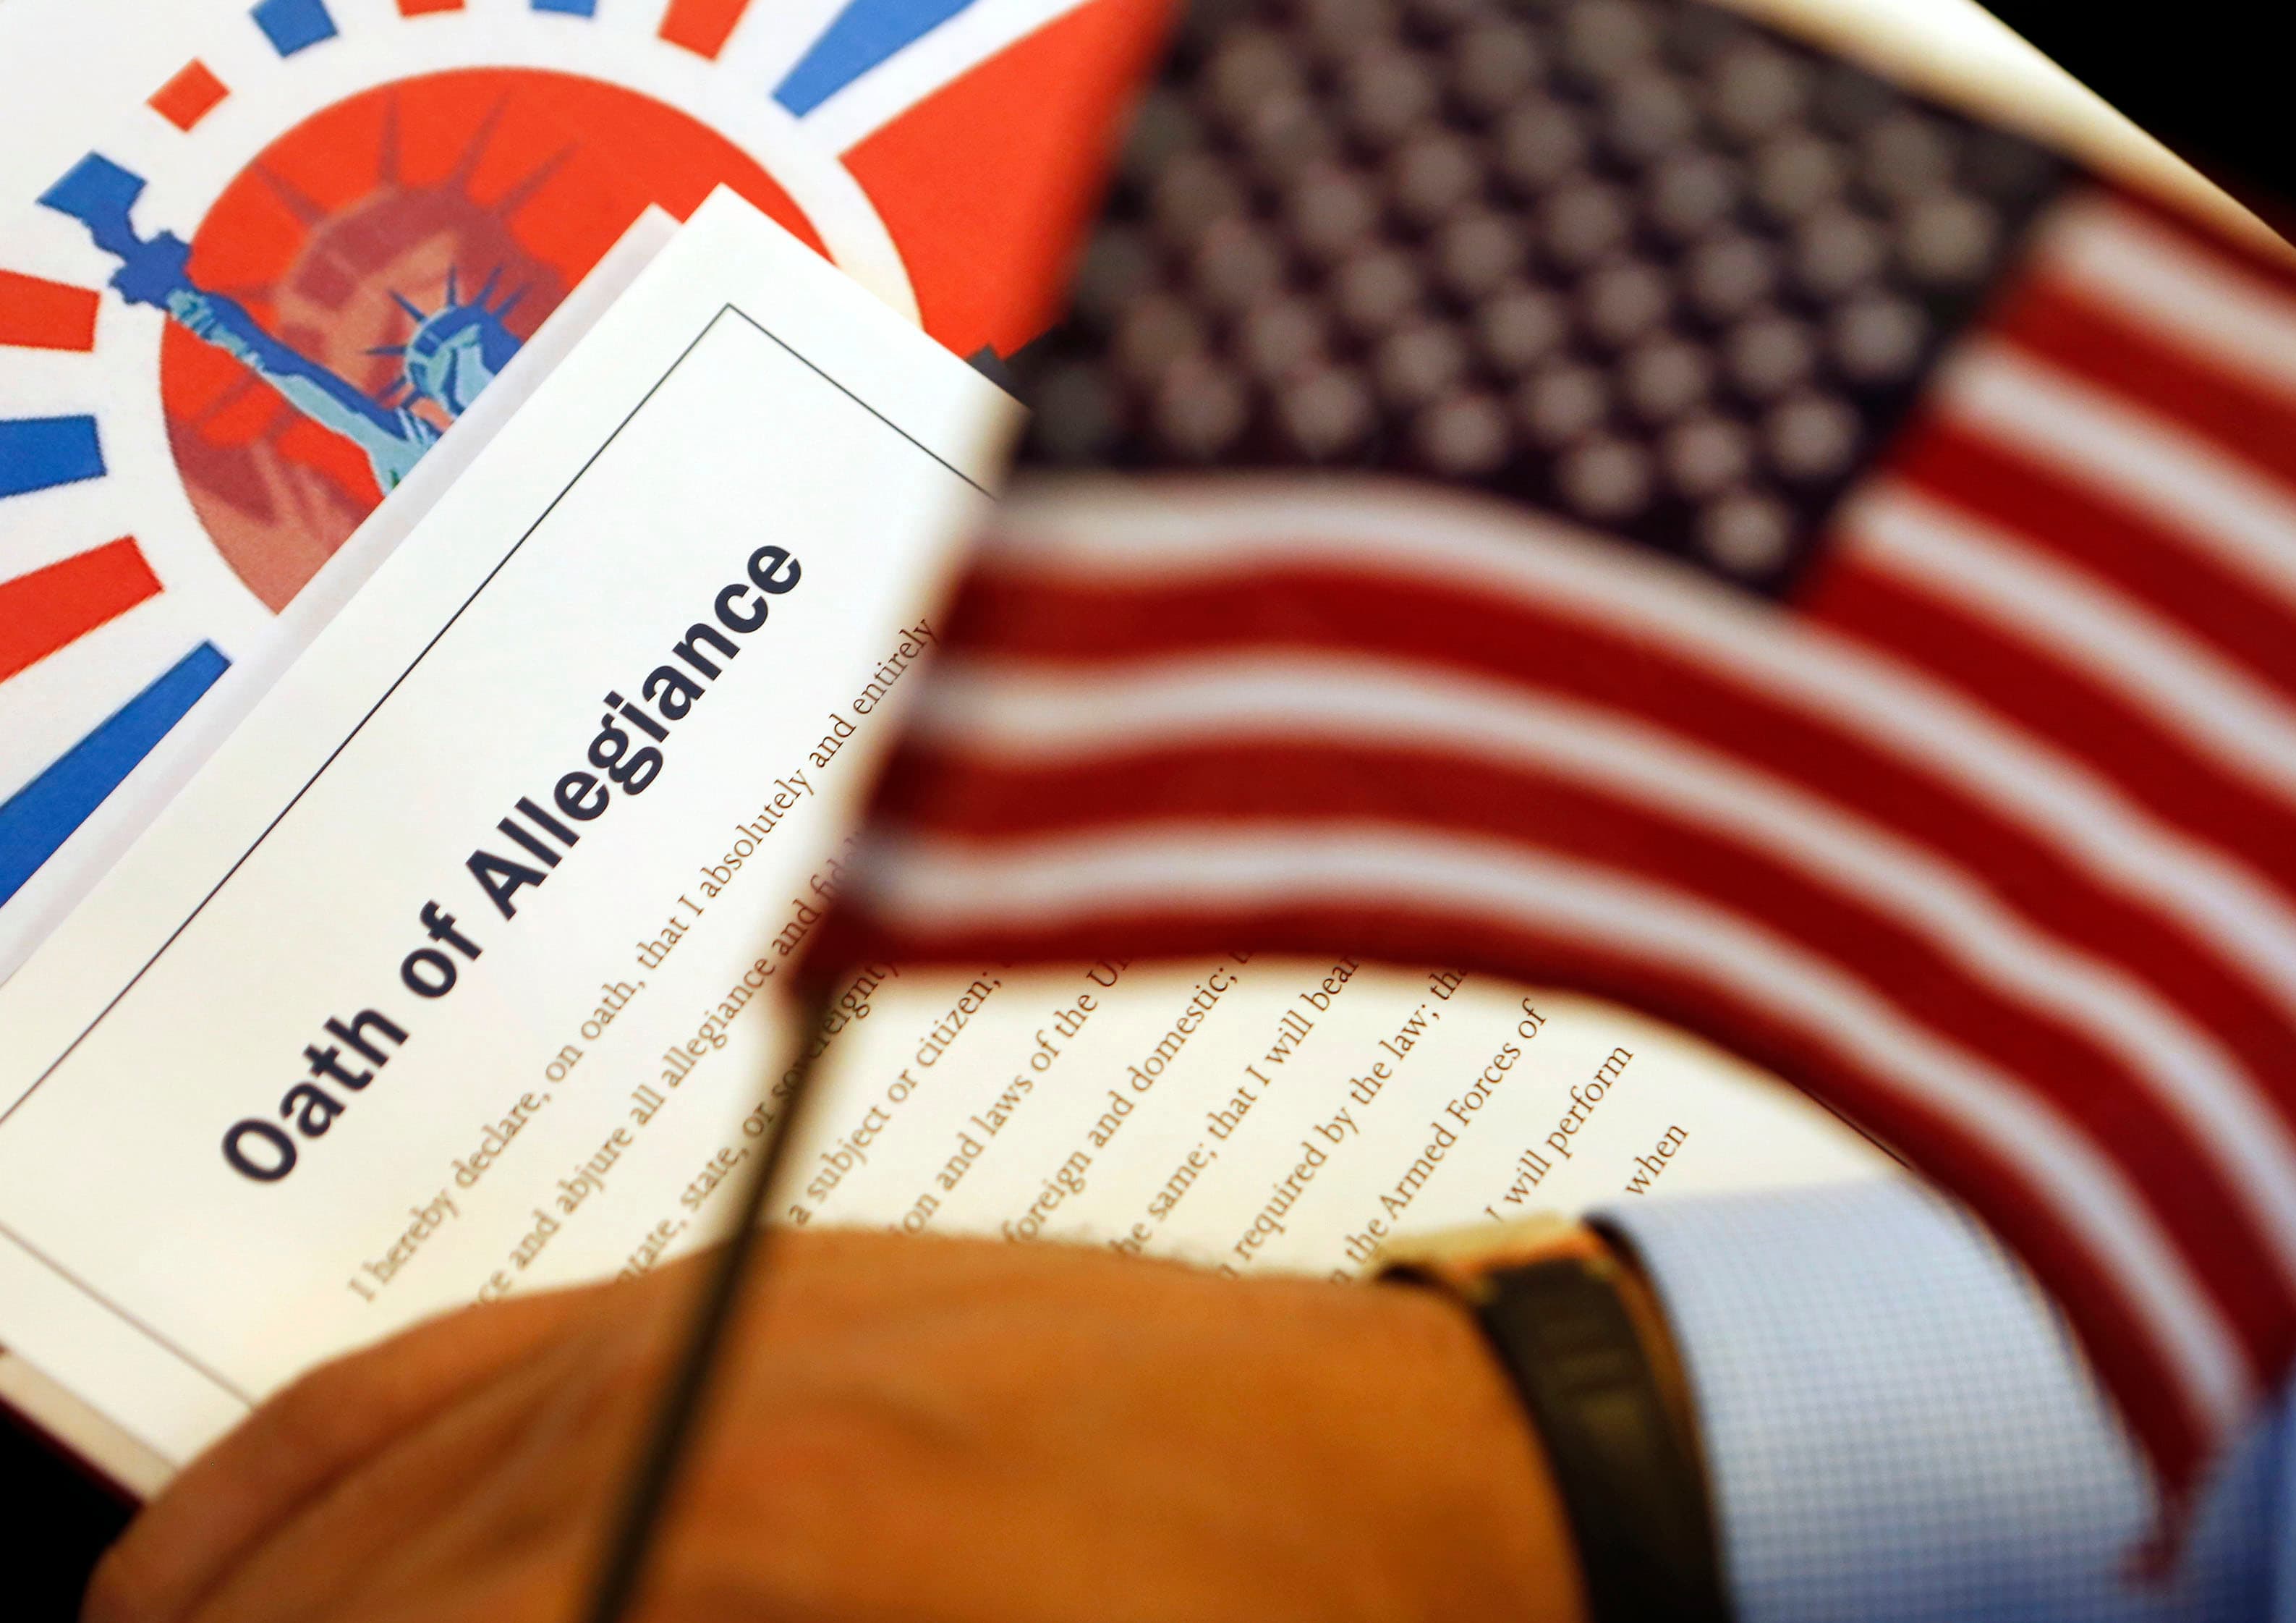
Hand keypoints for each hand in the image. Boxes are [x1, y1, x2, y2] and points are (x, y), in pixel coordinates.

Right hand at [86, 1230, 1586, 1622]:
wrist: (1422, 1475)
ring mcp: (715, 1304)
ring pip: (370, 1469)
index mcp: (746, 1538)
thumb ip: (686, 1615)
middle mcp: (693, 1392)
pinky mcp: (754, 1273)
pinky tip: (250, 1549)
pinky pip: (448, 1366)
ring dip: (254, 1583)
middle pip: (368, 1575)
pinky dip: (316, 1472)